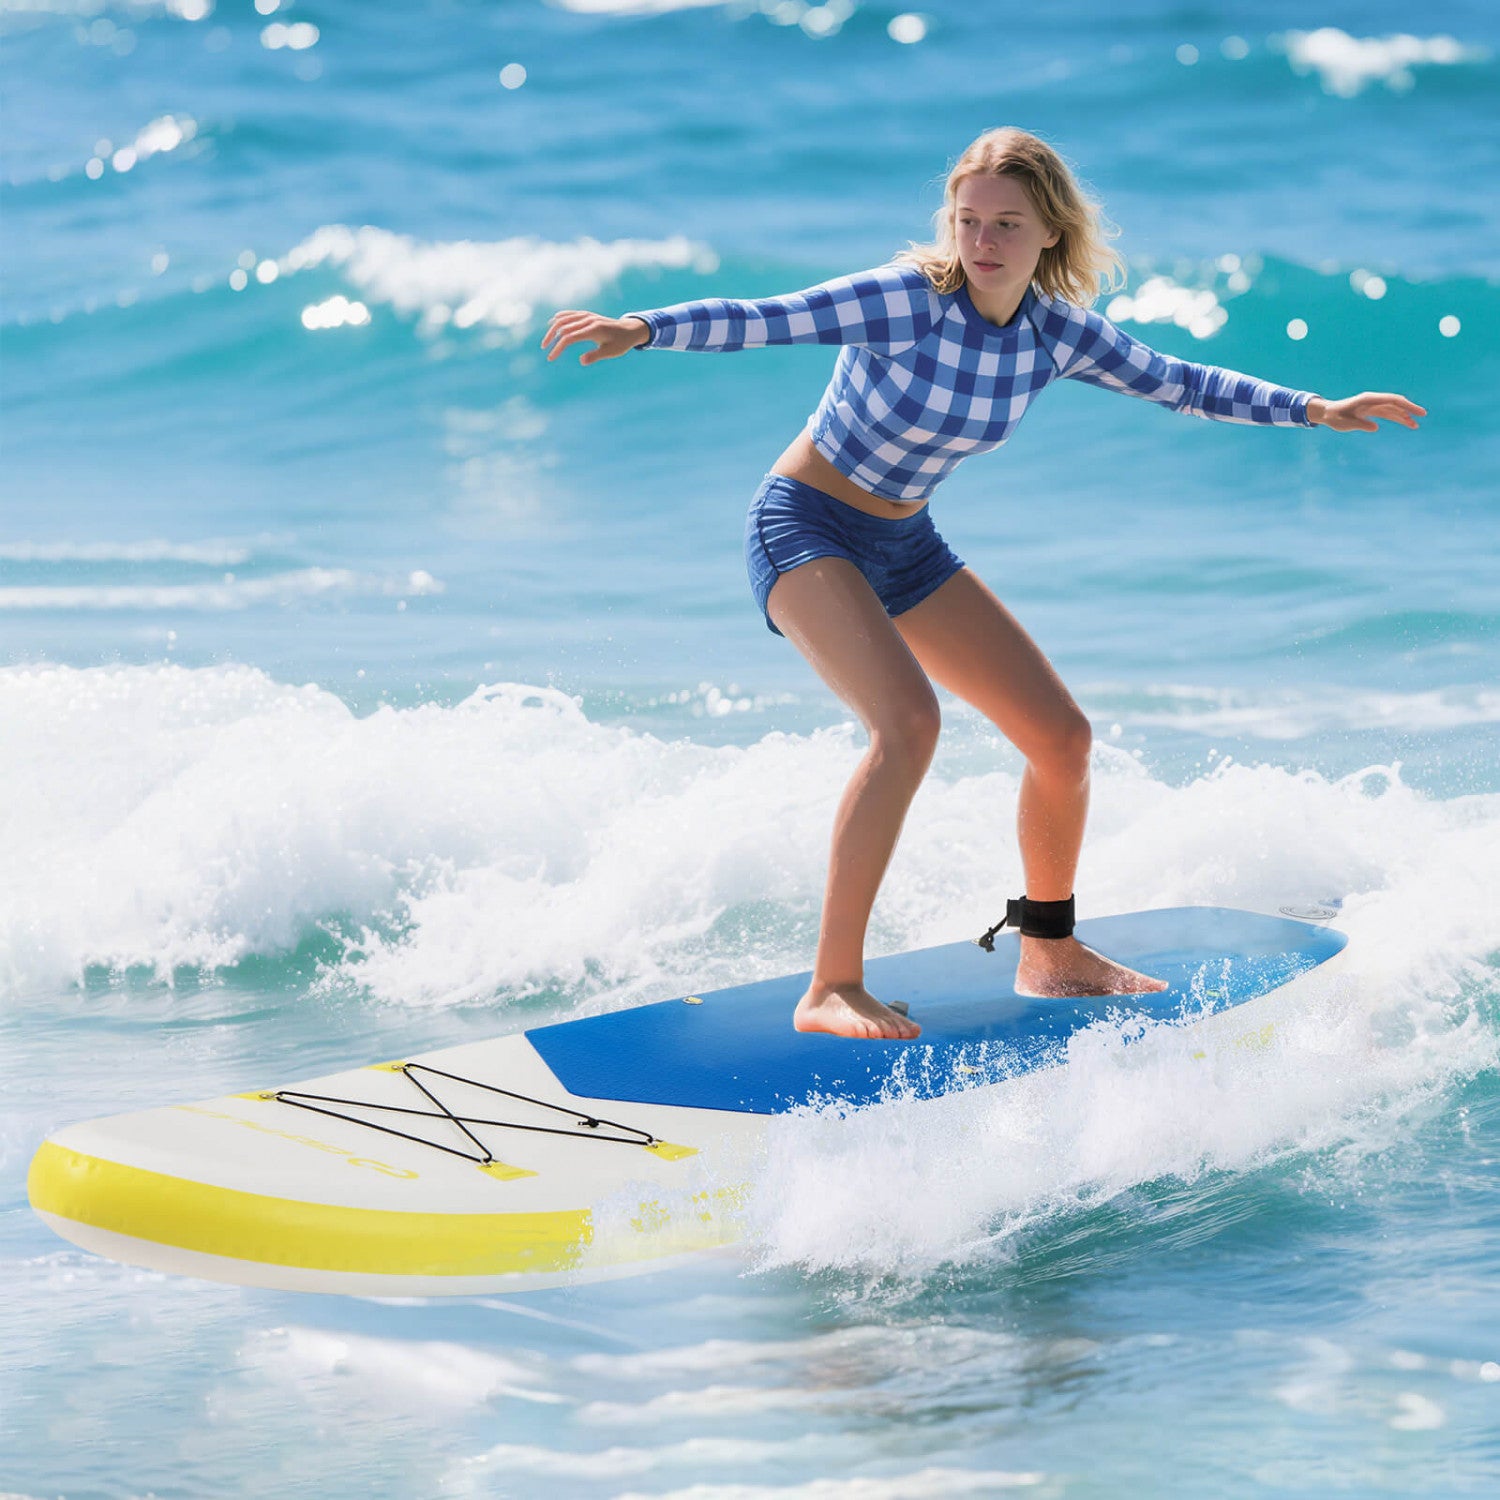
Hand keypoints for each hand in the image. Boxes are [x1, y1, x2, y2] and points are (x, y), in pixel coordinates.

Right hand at [541, 310, 648, 364]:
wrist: (629, 330)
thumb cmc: (621, 343)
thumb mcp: (610, 352)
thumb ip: (595, 355)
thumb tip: (581, 361)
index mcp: (593, 329)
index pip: (569, 338)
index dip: (558, 348)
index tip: (551, 358)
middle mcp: (588, 319)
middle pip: (563, 327)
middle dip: (552, 338)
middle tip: (545, 350)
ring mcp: (587, 315)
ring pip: (564, 318)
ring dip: (553, 329)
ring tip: (546, 341)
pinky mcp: (586, 314)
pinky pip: (570, 314)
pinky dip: (560, 318)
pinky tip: (552, 324)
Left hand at [1307, 392, 1426, 431]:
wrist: (1327, 413)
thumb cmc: (1334, 417)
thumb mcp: (1344, 423)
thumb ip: (1360, 424)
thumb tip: (1376, 427)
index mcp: (1367, 400)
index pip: (1391, 400)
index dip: (1405, 405)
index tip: (1416, 411)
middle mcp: (1373, 400)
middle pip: (1395, 403)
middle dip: (1409, 408)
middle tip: (1423, 415)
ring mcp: (1373, 405)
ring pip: (1393, 409)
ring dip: (1404, 416)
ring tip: (1415, 426)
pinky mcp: (1372, 410)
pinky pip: (1387, 413)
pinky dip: (1396, 417)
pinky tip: (1406, 423)